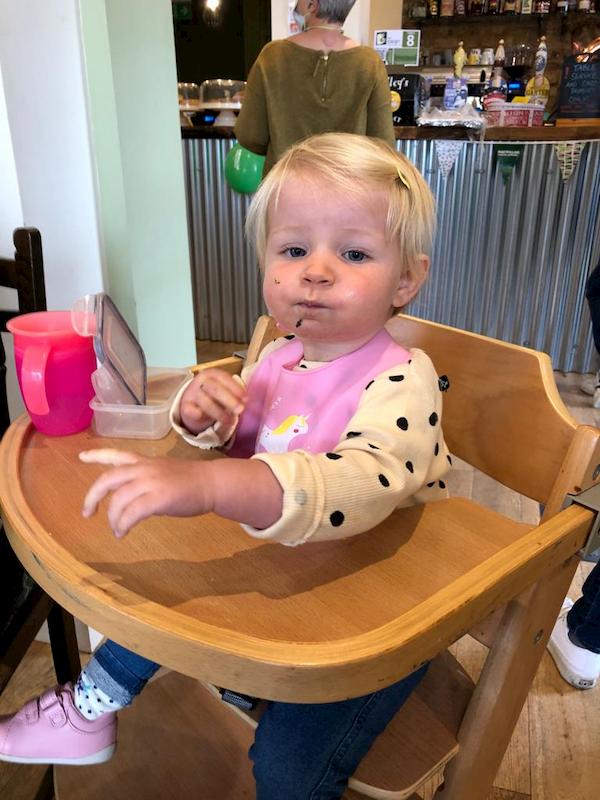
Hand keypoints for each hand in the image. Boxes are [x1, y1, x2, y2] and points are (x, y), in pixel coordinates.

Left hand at [79, 449, 212, 537]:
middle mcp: (144, 468)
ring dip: (113, 518)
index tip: (81, 457)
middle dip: (93, 497)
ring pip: (118, 500)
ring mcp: (151, 482)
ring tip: (116, 529)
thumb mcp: (163, 471)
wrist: (212, 483)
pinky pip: (132, 513)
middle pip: (108, 479)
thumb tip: (129, 495)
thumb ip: (145, 478)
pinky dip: (123, 524)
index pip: (116, 454)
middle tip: (87, 513)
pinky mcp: (159, 498)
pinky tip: (123, 532)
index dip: (97, 455)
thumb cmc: (191, 480)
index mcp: (144, 461)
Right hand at [179, 369, 246, 433]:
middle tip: (241, 409)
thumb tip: (249, 401)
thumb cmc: (213, 395)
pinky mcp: (185, 406)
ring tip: (230, 421)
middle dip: (229, 400)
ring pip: (205, 402)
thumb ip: (236, 394)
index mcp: (213, 374)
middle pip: (215, 389)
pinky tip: (201, 416)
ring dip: (219, 412)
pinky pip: (190, 410)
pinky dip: (196, 413)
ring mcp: (192, 393)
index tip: (246, 398)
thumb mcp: (224, 390)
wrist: (192, 401)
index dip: (236, 388)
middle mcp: (202, 381)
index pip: (224, 379)